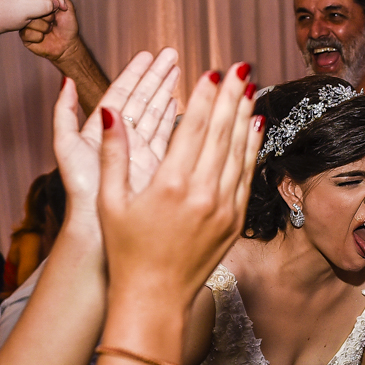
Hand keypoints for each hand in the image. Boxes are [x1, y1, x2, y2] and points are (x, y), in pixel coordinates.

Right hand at [20, 0, 80, 62]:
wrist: (67, 46)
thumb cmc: (68, 25)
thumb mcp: (67, 6)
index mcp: (39, 1)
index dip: (46, 0)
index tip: (57, 9)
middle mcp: (31, 10)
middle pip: (32, 7)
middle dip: (48, 15)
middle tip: (54, 20)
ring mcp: (26, 22)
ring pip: (29, 20)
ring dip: (44, 27)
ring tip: (50, 29)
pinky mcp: (24, 35)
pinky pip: (27, 32)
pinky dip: (39, 36)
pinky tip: (43, 38)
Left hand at [52, 50, 180, 226]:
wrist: (99, 221)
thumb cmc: (81, 187)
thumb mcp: (66, 145)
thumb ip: (64, 112)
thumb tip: (65, 82)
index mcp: (102, 128)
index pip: (121, 92)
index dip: (135, 72)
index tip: (148, 54)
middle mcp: (122, 136)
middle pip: (142, 98)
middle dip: (157, 75)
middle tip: (171, 53)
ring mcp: (139, 149)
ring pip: (155, 112)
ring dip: (167, 90)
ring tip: (178, 69)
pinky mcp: (153, 163)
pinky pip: (165, 134)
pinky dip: (172, 116)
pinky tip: (179, 101)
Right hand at [99, 61, 262, 308]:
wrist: (155, 298)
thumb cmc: (126, 251)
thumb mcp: (110, 201)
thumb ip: (114, 153)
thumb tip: (110, 111)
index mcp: (170, 185)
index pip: (192, 128)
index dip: (204, 96)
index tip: (211, 71)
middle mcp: (203, 194)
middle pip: (222, 133)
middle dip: (231, 96)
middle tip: (240, 66)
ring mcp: (223, 208)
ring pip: (239, 151)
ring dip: (245, 115)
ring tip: (249, 86)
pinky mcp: (234, 221)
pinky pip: (246, 175)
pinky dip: (251, 147)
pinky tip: (254, 127)